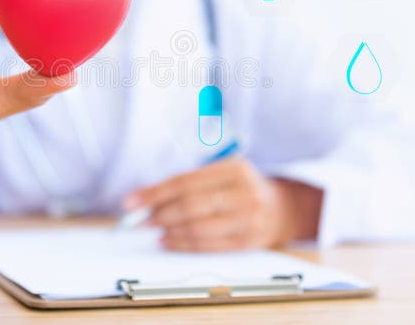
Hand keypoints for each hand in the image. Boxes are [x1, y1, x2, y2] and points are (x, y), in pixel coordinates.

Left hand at [123, 158, 322, 250]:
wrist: (283, 208)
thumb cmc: (242, 187)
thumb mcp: (222, 172)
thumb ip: (189, 181)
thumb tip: (146, 197)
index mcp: (234, 168)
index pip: (185, 181)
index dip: (154, 192)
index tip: (132, 201)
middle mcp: (244, 192)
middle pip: (191, 205)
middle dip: (158, 213)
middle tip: (138, 219)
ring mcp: (249, 218)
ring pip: (199, 227)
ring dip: (169, 230)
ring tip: (152, 229)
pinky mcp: (249, 241)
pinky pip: (209, 245)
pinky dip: (184, 244)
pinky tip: (168, 241)